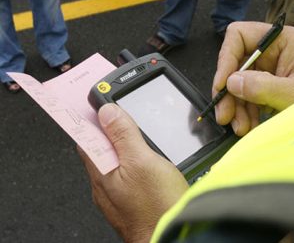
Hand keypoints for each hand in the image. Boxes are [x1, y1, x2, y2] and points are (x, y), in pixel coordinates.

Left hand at [78, 104, 188, 242]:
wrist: (170, 237)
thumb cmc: (156, 208)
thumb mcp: (142, 162)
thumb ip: (124, 136)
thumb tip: (107, 111)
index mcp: (101, 169)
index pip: (85, 134)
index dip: (91, 116)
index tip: (97, 101)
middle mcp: (103, 182)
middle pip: (98, 146)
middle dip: (107, 128)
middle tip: (118, 110)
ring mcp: (116, 192)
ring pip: (113, 160)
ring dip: (120, 144)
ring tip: (132, 129)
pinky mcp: (130, 198)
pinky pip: (124, 173)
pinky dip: (131, 160)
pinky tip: (145, 158)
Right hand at [213, 22, 293, 135]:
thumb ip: (263, 87)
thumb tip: (231, 82)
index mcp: (282, 40)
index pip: (240, 36)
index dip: (226, 59)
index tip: (223, 84)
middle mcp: (273, 51)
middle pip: (236, 64)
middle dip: (229, 92)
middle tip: (225, 115)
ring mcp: (270, 69)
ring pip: (239, 83)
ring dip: (236, 107)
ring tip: (240, 127)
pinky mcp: (270, 86)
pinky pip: (249, 96)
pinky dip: (245, 112)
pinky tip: (248, 126)